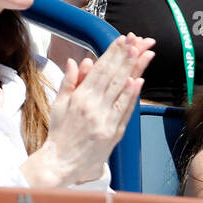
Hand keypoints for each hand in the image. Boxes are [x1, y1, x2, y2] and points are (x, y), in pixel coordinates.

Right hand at [22, 34, 153, 186]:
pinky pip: (125, 110)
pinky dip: (132, 95)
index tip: (121, 40)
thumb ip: (69, 82)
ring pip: (121, 89)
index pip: (99, 70)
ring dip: (133, 69)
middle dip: (125, 56)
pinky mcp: (114, 132)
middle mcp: (92, 106)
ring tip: (143, 53)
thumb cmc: (60, 133)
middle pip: (112, 76)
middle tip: (137, 41)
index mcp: (79, 98)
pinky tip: (139, 81)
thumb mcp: (59, 105)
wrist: (61, 161)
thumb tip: (77, 61)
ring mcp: (105, 119)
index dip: (111, 53)